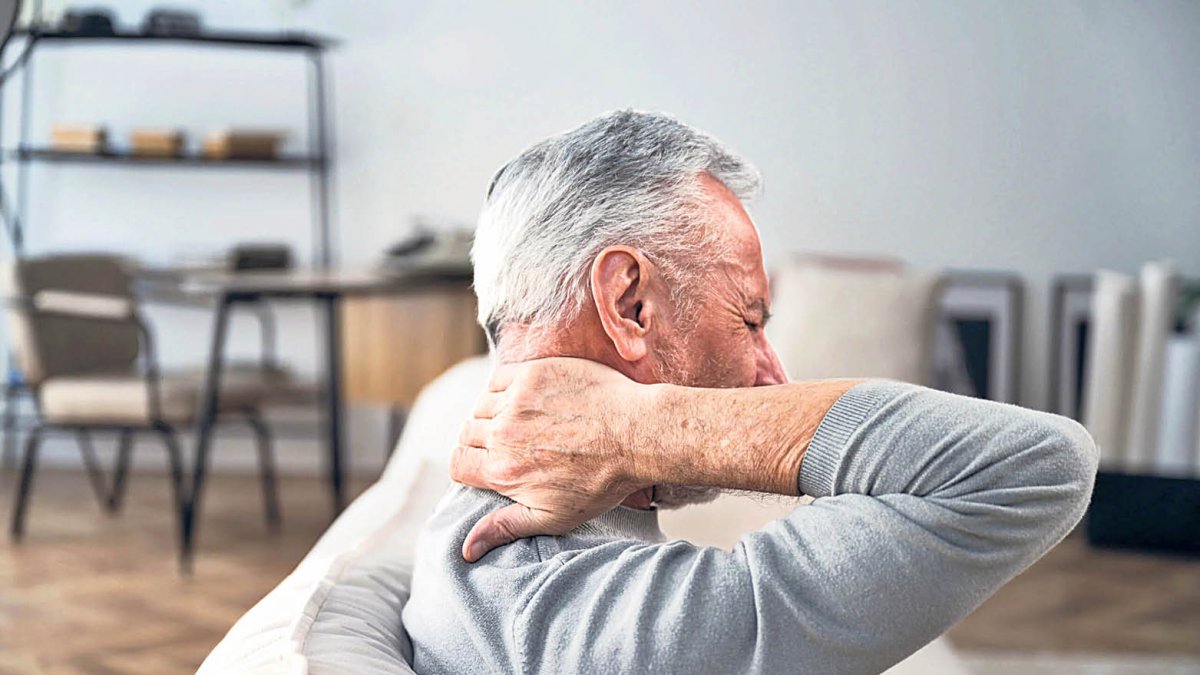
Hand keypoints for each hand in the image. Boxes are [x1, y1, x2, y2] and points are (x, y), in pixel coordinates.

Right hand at [451, 358, 655, 561]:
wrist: (637, 435)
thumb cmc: (600, 481)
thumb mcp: (552, 517)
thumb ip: (504, 528)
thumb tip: (466, 550)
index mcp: (503, 471)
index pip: (457, 464)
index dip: (468, 467)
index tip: (485, 465)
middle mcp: (503, 434)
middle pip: (466, 433)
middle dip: (480, 441)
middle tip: (510, 444)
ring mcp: (517, 400)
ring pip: (480, 405)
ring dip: (491, 414)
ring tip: (519, 422)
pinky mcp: (533, 374)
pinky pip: (498, 379)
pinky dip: (503, 388)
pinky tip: (523, 399)